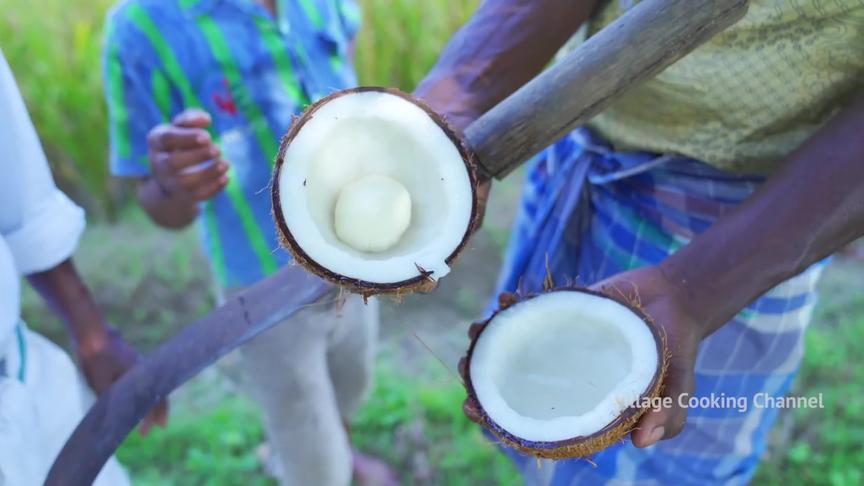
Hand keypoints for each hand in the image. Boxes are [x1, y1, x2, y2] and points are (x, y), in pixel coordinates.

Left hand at [76, 326, 168, 435]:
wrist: (91, 333)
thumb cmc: (96, 357)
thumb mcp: (101, 383)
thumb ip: (111, 400)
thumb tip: (115, 419)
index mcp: (140, 376)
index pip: (154, 399)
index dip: (154, 417)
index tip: (151, 431)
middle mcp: (143, 369)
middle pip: (158, 392)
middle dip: (158, 411)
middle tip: (158, 427)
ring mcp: (136, 363)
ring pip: (150, 386)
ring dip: (151, 402)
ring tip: (147, 417)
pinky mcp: (127, 360)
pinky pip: (141, 380)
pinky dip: (142, 392)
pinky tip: (135, 398)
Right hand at [147, 108, 228, 200]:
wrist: (170, 174)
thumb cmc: (179, 142)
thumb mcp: (180, 127)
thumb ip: (190, 118)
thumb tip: (206, 119)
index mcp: (156, 142)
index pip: (167, 139)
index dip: (187, 138)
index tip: (208, 136)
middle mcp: (159, 164)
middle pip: (174, 163)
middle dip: (198, 156)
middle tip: (217, 149)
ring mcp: (170, 182)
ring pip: (186, 183)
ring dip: (208, 173)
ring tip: (225, 163)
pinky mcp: (184, 196)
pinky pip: (198, 196)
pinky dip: (214, 188)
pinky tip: (226, 177)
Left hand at [458, 266, 702, 448]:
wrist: (677, 301)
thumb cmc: (675, 353)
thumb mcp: (678, 388)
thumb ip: (666, 415)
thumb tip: (642, 442)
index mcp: (581, 403)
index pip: (534, 419)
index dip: (501, 419)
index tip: (474, 412)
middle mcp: (562, 377)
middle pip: (512, 384)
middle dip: (482, 379)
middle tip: (464, 369)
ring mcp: (558, 345)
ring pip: (514, 347)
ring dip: (489, 341)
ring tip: (475, 332)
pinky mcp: (561, 314)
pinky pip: (530, 312)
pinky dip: (514, 306)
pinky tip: (503, 301)